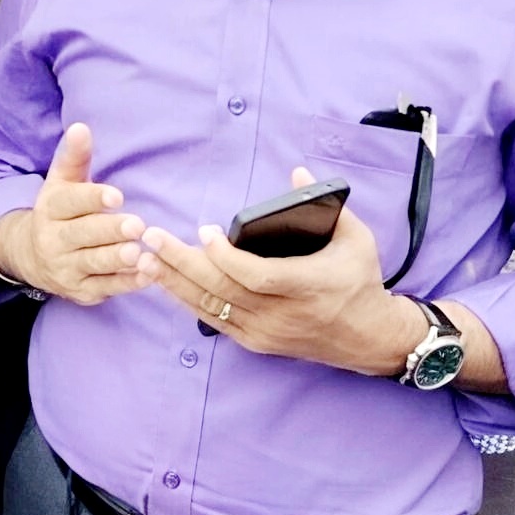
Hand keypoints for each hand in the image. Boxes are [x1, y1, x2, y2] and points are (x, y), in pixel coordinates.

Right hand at [0, 123, 150, 304]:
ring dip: (118, 260)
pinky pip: (106, 288)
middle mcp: (53, 239)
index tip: (116, 195)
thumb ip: (75, 157)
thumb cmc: (59, 212)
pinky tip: (148, 274)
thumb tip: (81, 127)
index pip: (70, 203)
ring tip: (141, 254)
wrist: (31, 256)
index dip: (92, 198)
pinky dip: (127, 283)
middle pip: (82, 234)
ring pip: (94, 264)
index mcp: (50, 209)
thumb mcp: (61, 183)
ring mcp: (66, 268)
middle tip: (137, 226)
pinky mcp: (81, 291)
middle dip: (110, 231)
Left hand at [142, 165, 420, 374]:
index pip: (257, 276)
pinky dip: (187, 301)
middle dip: (181, 263)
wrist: (369, 339)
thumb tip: (298, 172)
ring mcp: (266, 332)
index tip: (205, 230)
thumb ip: (327, 206)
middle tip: (152, 238)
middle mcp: (283, 314)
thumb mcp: (357, 240)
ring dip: (174, 282)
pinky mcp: (256, 343)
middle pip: (222, 291)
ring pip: (210, 308)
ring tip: (144, 258)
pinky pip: (213, 321)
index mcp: (308, 286)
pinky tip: (165, 282)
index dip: (226, 257)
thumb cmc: (361, 281)